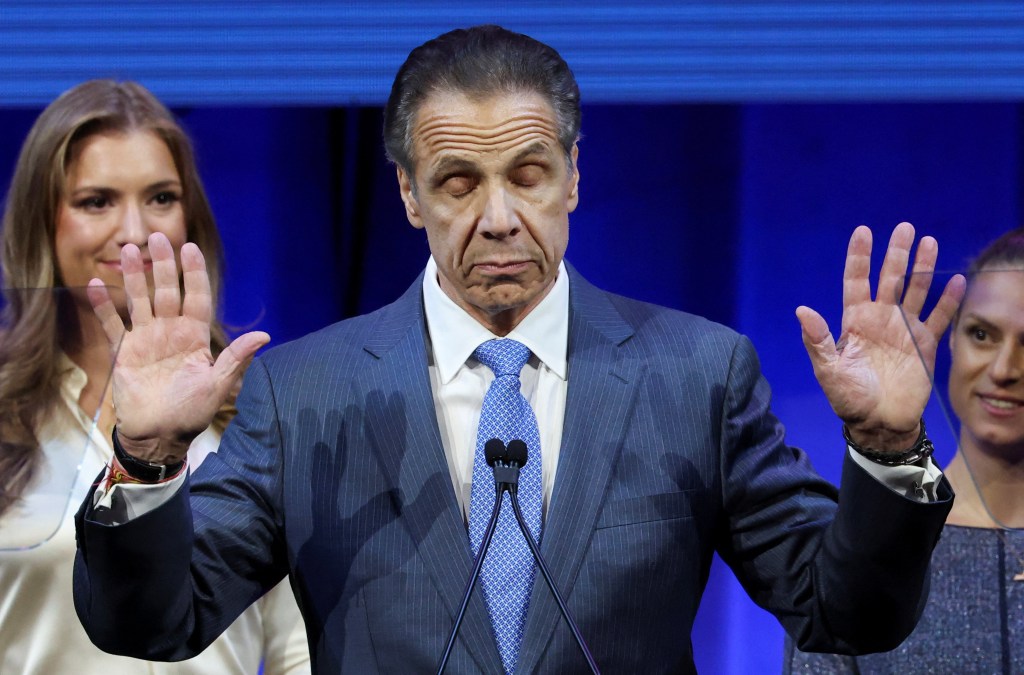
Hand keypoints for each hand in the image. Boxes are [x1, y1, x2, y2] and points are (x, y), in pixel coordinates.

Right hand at [87, 233, 269, 464]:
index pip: (195, 297)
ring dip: (134, 277)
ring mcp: (146, 340)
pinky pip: (113, 325)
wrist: (159, 435)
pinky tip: (96, 285)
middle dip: (163, 266)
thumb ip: (236, 358)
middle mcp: (170, 332)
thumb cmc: (191, 412)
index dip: (193, 274)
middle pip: (166, 291)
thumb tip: (264, 335)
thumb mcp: (217, 385)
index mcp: (194, 337)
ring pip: (140, 301)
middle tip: (157, 237)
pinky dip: (104, 307)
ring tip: (129, 251)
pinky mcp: (124, 353)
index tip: (189, 248)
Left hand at [796, 223, 964, 451]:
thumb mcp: (828, 369)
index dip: (859, 257)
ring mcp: (904, 329)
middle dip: (896, 253)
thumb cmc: (848, 397)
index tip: (864, 232)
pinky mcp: (925, 344)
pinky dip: (948, 300)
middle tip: (905, 227)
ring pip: (915, 290)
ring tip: (929, 242)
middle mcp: (880, 318)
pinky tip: (956, 280)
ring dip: (923, 267)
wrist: (879, 422)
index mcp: (854, 321)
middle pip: (889, 278)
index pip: (856, 281)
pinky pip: (940, 317)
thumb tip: (801, 311)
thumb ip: (818, 340)